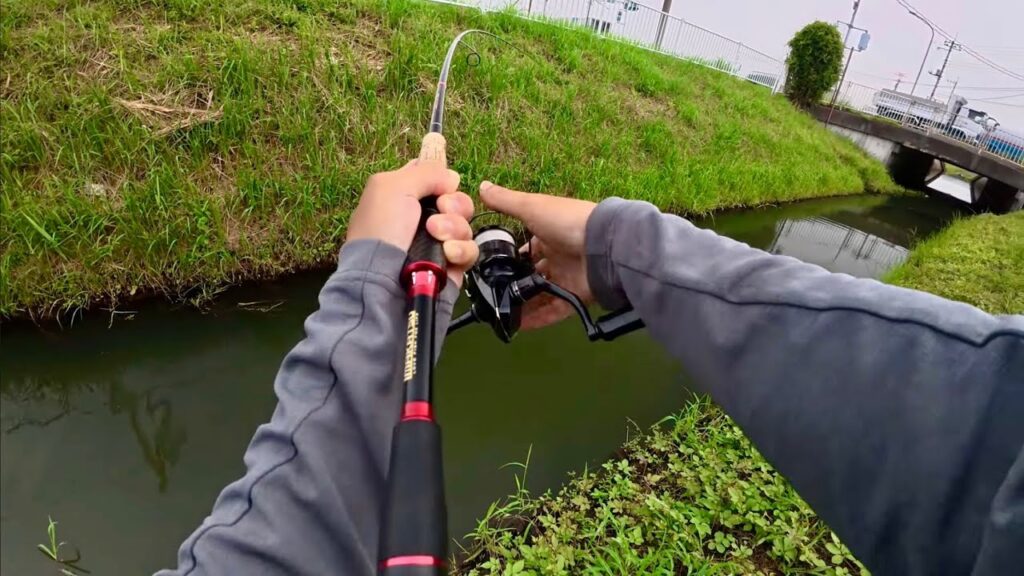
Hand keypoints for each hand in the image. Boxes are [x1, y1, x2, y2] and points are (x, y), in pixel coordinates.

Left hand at [348, 160, 478, 287]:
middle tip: (441, 209)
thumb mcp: (392, 186)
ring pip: (465, 224)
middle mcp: (422, 218)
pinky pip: (470, 249)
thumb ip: (425, 172)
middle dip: (453, 203)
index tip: (440, 183)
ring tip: (436, 234)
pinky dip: (461, 249)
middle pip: (456, 200)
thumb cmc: (382, 228)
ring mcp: (438, 243)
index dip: (440, 177)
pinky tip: (447, 253)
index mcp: (403, 196)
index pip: (431, 178)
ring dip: (454, 226)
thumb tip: (452, 178)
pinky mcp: (451, 265)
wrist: (382, 279)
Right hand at [479, 181, 596, 329]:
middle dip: (516, 284)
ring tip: (502, 314)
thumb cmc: (565, 222)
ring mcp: (568, 277)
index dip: (512, 258)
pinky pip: (555, 310)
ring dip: (524, 304)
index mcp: (549, 234)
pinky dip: (539, 319)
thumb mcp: (531, 207)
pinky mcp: (576, 296)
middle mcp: (559, 256)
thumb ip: (506, 201)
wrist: (603, 245)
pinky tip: (520, 326)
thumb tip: (482, 187)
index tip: (493, 269)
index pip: (528, 248)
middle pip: (534, 274)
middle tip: (494, 295)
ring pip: (542, 294)